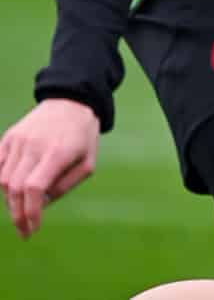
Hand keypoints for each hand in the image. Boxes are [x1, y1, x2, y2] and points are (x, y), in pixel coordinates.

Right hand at [0, 99, 99, 237]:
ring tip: (22, 209)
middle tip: (24, 230)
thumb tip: (40, 206)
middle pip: (15, 188)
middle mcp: (34, 145)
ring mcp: (18, 140)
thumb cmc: (83, 135)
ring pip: (3, 180)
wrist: (71, 100)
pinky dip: (1, 182)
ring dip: (10, 200)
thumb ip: (65, 186)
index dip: (31, 212)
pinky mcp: (9, 137)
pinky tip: (10, 193)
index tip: (33, 229)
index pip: (35, 188)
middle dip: (18, 214)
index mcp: (58, 152)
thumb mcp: (87, 162)